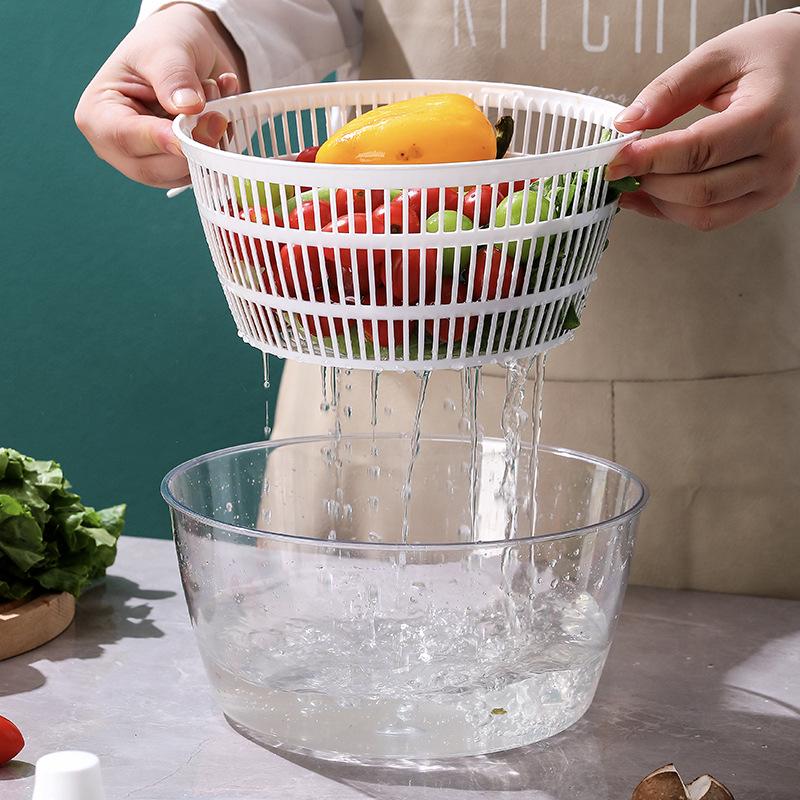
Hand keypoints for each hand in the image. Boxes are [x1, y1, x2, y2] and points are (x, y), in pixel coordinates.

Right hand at [75, 3, 246, 187]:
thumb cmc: (162, 45)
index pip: (124, 139)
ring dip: (210, 143)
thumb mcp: (165, 49)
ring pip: (184, 175)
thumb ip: (174, 77)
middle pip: (156, 169)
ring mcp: (150, 162)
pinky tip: (221, 113)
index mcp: (99, 115)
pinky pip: (205, 171)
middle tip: (219, 115)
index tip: (189, 134)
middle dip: (192, 145)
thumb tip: (189, 107)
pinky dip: (221, 146)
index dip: (160, 140)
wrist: (186, 51)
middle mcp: (119, 148)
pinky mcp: (178, 169)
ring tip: (214, 98)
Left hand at [607, 13, 799, 230]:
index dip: (650, 159)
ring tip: (631, 181)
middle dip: (651, 182)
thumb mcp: (716, 55)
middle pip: (698, 190)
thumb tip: (627, 123)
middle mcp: (778, 158)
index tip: (616, 159)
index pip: (698, 151)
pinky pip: (710, 219)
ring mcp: (773, 184)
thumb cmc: (764, 57)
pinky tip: (647, 195)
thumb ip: (669, 89)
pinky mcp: (762, 198)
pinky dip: (671, 212)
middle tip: (620, 167)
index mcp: (768, 117)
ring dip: (658, 202)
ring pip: (702, 214)